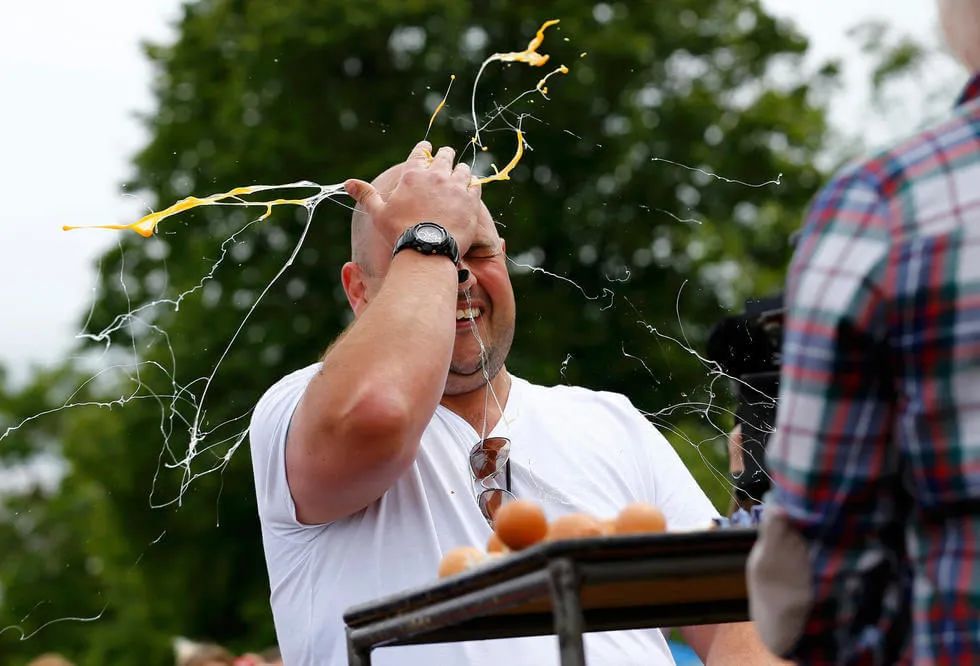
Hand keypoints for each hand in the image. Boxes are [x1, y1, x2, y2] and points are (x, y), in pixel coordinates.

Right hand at [344, 141, 482, 254]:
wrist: (426, 249)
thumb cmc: (399, 232)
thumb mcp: (378, 213)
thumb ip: (366, 195)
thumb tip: (348, 183)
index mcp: (412, 175)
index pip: (420, 152)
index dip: (424, 149)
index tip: (427, 148)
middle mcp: (435, 175)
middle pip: (445, 156)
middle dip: (445, 155)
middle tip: (446, 157)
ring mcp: (455, 186)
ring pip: (462, 169)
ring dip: (460, 170)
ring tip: (460, 174)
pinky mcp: (471, 200)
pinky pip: (476, 185)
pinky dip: (473, 185)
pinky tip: (471, 189)